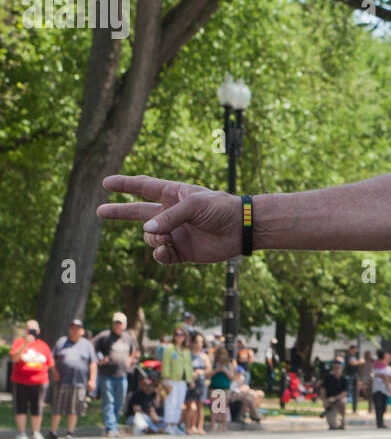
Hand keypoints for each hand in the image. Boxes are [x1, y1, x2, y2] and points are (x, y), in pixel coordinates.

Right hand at [98, 175, 241, 264]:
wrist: (242, 229)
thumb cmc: (221, 209)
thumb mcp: (193, 205)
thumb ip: (168, 218)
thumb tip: (145, 232)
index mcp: (173, 194)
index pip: (143, 187)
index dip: (124, 184)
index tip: (106, 182)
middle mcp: (171, 213)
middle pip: (138, 212)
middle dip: (119, 212)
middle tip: (99, 211)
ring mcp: (175, 233)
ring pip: (149, 238)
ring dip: (153, 239)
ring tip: (167, 239)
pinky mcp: (182, 251)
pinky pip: (161, 255)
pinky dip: (159, 254)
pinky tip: (165, 250)